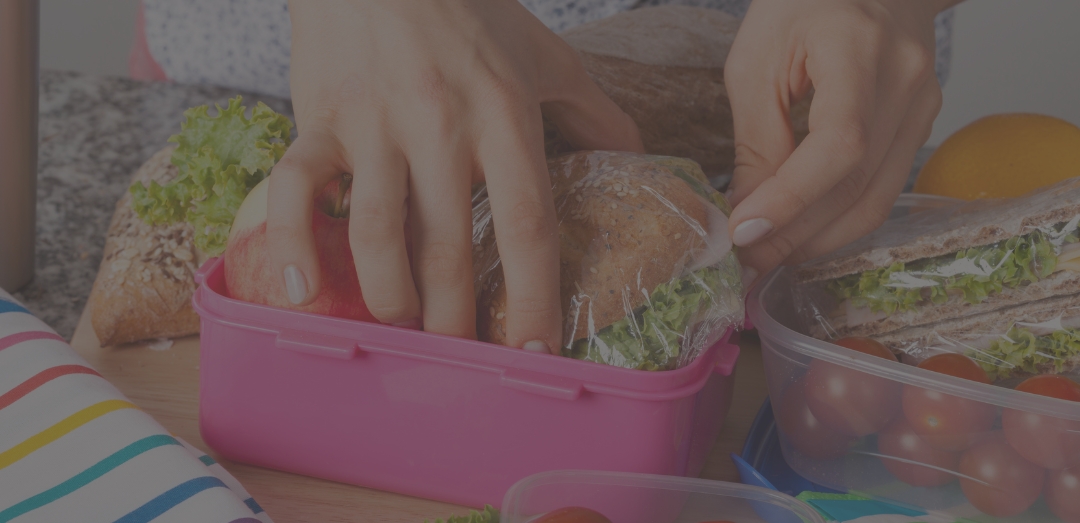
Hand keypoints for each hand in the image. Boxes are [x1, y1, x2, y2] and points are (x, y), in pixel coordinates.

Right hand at [269, 0, 641, 350]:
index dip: (534, 297)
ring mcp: (373, 126)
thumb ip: (594, 110)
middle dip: (455, 321)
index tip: (535, 351)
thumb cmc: (466, 9)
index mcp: (504, 115)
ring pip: (377, 236)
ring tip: (404, 329)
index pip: (526, 226)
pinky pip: (296, 190)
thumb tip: (638, 155)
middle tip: (461, 360)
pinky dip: (293, 245)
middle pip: (449, 250)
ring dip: (391, 299)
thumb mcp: (545, 54)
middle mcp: (439, 127)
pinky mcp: (317, 120)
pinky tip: (303, 292)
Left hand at [723, 0, 958, 284]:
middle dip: (796, 234)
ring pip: (875, 200)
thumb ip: (756, 140)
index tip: (745, 232)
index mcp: (860, 49)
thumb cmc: (801, 5)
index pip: (839, 145)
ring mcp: (922, 106)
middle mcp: (906, 81)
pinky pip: (881, 189)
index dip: (791, 199)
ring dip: (817, 239)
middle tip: (746, 261)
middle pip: (857, 184)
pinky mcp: (919, 126)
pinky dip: (837, 219)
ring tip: (768, 255)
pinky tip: (800, 230)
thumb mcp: (757, 61)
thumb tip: (748, 214)